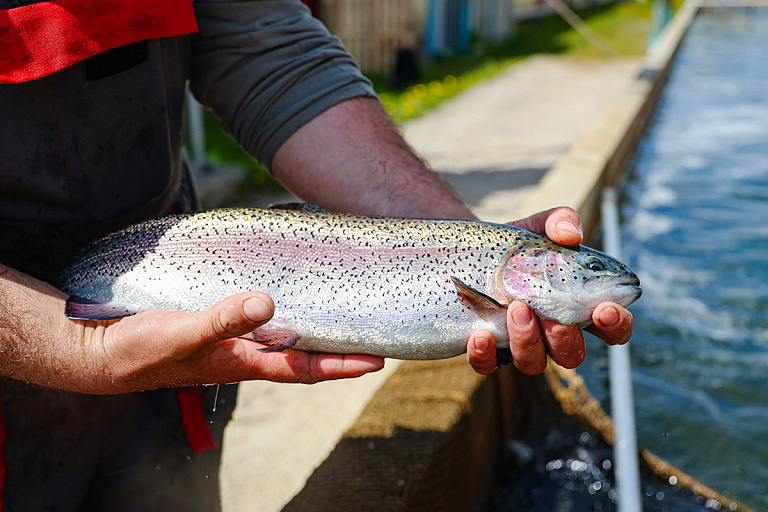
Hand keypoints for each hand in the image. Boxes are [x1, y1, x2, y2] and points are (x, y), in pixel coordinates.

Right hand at [69, 292, 383, 393]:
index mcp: (245, 363)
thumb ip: (222, 321)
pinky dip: (284, 314)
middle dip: (340, 350)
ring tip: (344, 316)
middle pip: (304, 357)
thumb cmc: (142, 350)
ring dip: (317, 333)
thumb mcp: (183, 333)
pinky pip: (263, 324)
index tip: (377, 361)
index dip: (342, 366)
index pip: (305, 368)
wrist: (106, 354)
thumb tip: (266, 304)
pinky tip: (288, 298)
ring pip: (287, 341)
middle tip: (375, 335)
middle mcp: (247, 355)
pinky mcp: (220, 329)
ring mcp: (235, 344)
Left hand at [465, 207, 633, 374]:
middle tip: (549, 315)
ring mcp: (518, 344)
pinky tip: (479, 335)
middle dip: (565, 338)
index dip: (617, 325)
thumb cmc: (516, 246)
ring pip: (533, 363)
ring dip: (527, 341)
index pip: (611, 328)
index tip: (605, 309)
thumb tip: (570, 233)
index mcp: (577, 306)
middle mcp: (551, 333)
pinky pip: (488, 364)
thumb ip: (559, 221)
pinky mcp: (486, 349)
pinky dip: (485, 354)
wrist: (468, 251)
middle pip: (572, 355)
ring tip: (515, 308)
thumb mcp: (538, 227)